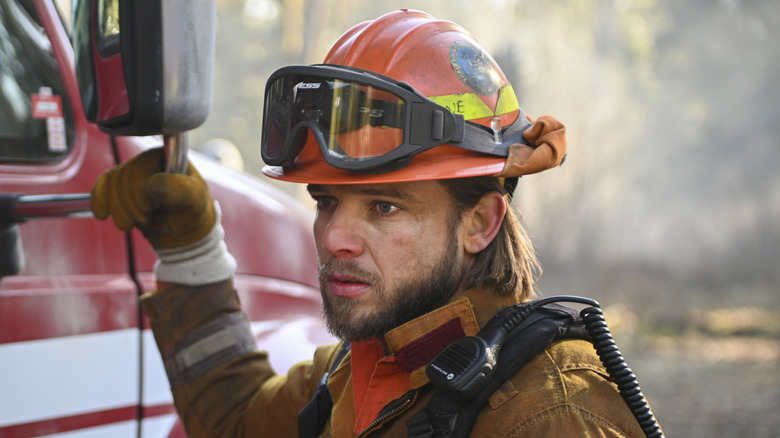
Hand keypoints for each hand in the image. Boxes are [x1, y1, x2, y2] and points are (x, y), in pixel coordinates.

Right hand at [91, 148, 215, 249]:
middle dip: (131, 205)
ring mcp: (132, 176)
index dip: (139, 189)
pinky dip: (99, 201)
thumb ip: (179, 190)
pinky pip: (101, 188)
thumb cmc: (192, 212)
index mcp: (165, 157)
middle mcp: (147, 162)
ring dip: (119, 209)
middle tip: (147, 218)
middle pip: (123, 177)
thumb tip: (152, 185)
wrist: (183, 233)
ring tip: (135, 223)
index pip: (140, 165)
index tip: (150, 207)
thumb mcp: (194, 201)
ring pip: (110, 184)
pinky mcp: (121, 190)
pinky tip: (102, 214)